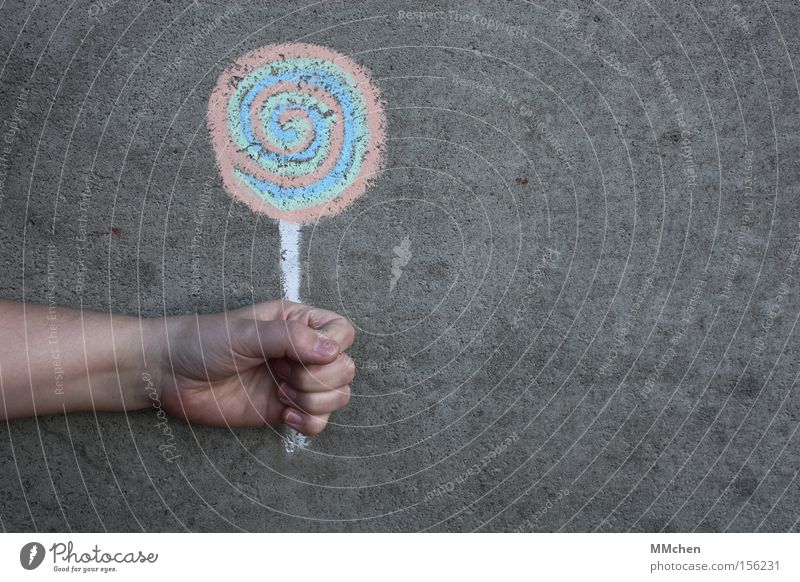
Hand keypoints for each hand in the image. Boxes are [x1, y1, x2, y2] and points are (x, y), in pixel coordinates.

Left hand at [149, 301, 355, 434]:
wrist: (169, 375)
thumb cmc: (202, 342)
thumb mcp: (246, 332)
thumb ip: (289, 338)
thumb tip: (331, 349)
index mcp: (297, 324)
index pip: (342, 332)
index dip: (332, 347)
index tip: (299, 355)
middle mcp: (302, 353)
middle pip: (345, 368)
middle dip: (318, 379)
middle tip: (281, 374)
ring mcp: (294, 383)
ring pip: (338, 397)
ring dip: (313, 401)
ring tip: (279, 394)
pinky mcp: (284, 410)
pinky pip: (319, 422)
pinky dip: (308, 422)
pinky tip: (282, 413)